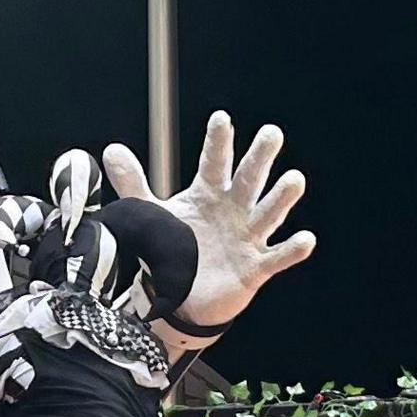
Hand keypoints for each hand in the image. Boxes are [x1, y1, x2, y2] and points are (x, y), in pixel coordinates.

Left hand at [100, 111, 312, 339]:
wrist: (182, 297)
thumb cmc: (174, 248)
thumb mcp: (151, 215)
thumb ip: (133, 183)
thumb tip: (110, 149)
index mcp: (209, 194)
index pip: (214, 163)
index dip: (217, 142)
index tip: (221, 118)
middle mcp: (233, 210)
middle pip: (249, 179)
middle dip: (260, 157)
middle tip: (271, 133)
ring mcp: (248, 237)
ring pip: (269, 213)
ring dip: (282, 198)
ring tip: (295, 179)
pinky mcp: (256, 267)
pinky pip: (277, 257)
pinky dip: (292, 249)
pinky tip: (305, 239)